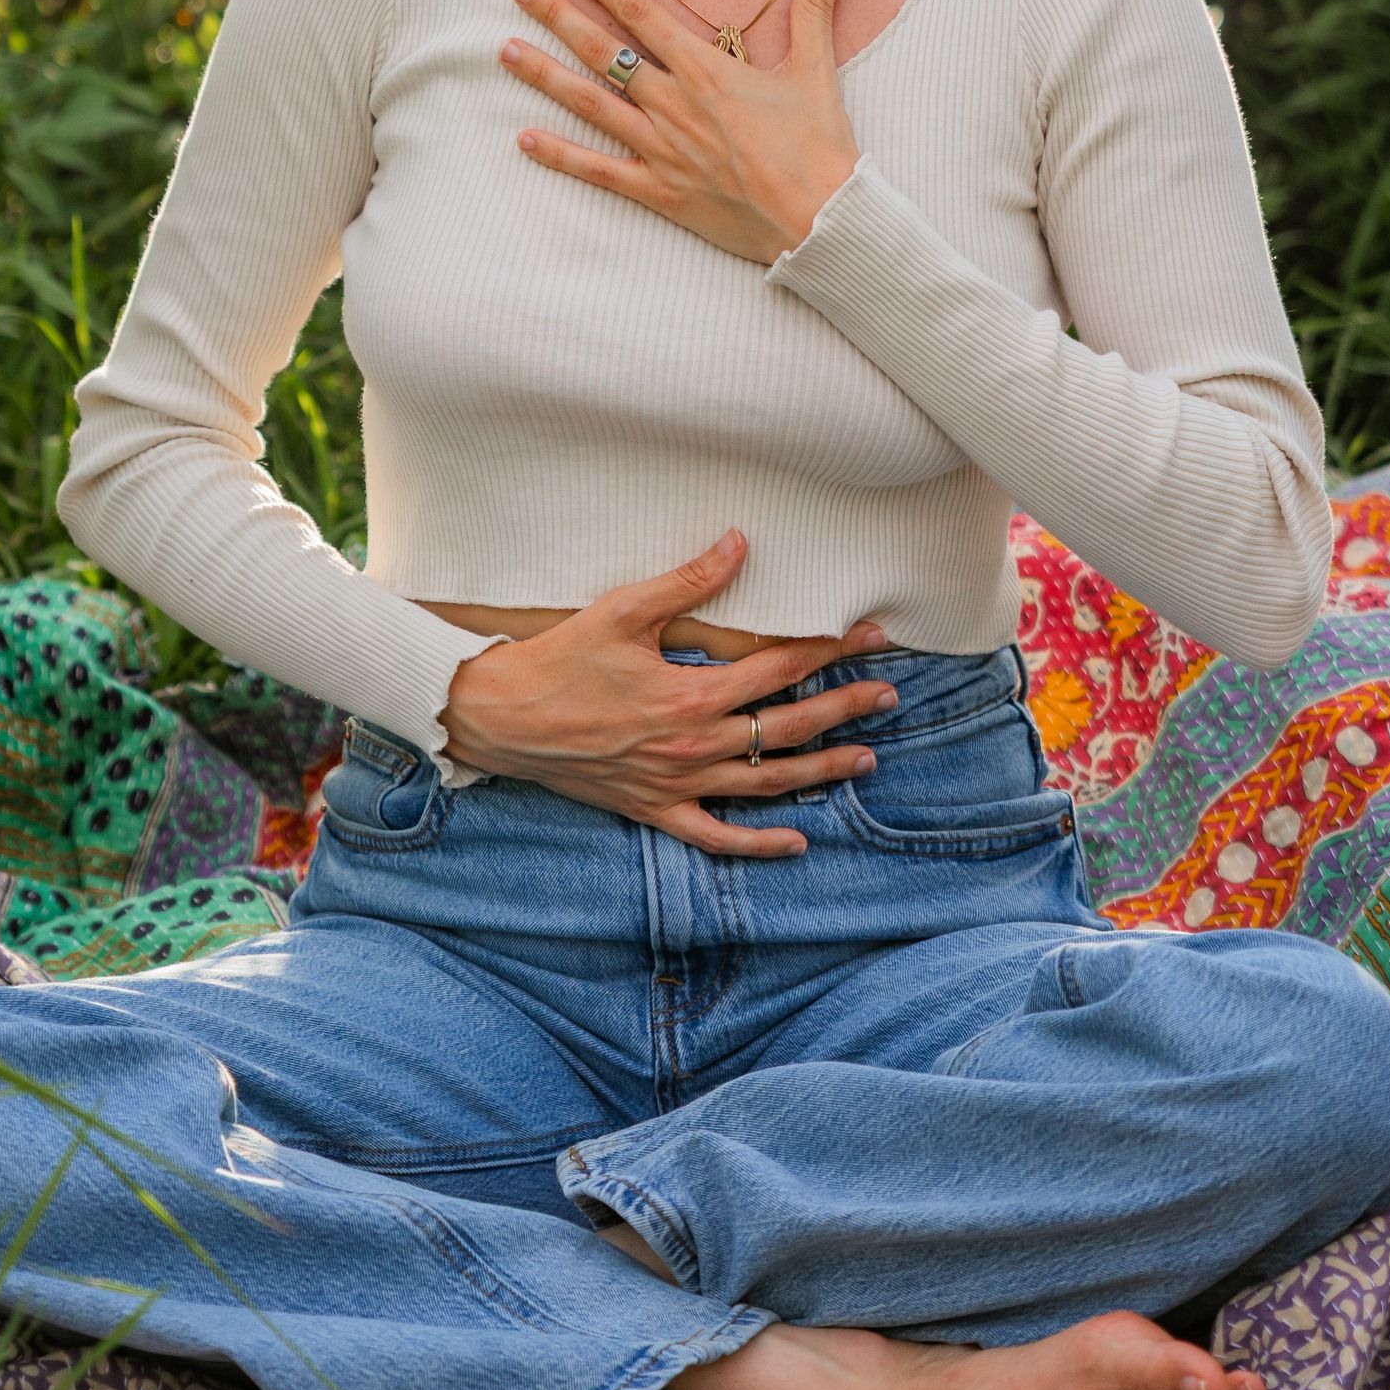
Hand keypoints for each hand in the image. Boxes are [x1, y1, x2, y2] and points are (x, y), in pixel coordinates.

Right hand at [438, 530, 897, 857]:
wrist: (502, 718)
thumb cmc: (559, 660)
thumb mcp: (623, 610)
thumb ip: (689, 581)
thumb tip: (739, 544)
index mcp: (692, 694)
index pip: (781, 668)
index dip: (831, 649)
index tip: (871, 637)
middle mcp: (694, 746)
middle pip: (788, 727)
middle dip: (845, 708)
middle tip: (888, 694)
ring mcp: (677, 785)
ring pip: (767, 784)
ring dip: (821, 770)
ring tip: (866, 758)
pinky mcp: (655, 811)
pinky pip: (716, 837)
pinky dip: (758, 844)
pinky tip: (796, 844)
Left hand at [501, 0, 860, 265]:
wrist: (820, 217)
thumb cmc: (819, 146)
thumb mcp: (817, 71)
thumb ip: (815, 10)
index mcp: (706, 71)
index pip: (641, 16)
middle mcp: (674, 104)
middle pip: (603, 52)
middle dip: (558, 17)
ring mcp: (661, 149)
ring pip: (590, 104)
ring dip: (544, 75)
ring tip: (505, 51)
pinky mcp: (659, 191)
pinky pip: (599, 171)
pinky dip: (560, 156)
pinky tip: (524, 140)